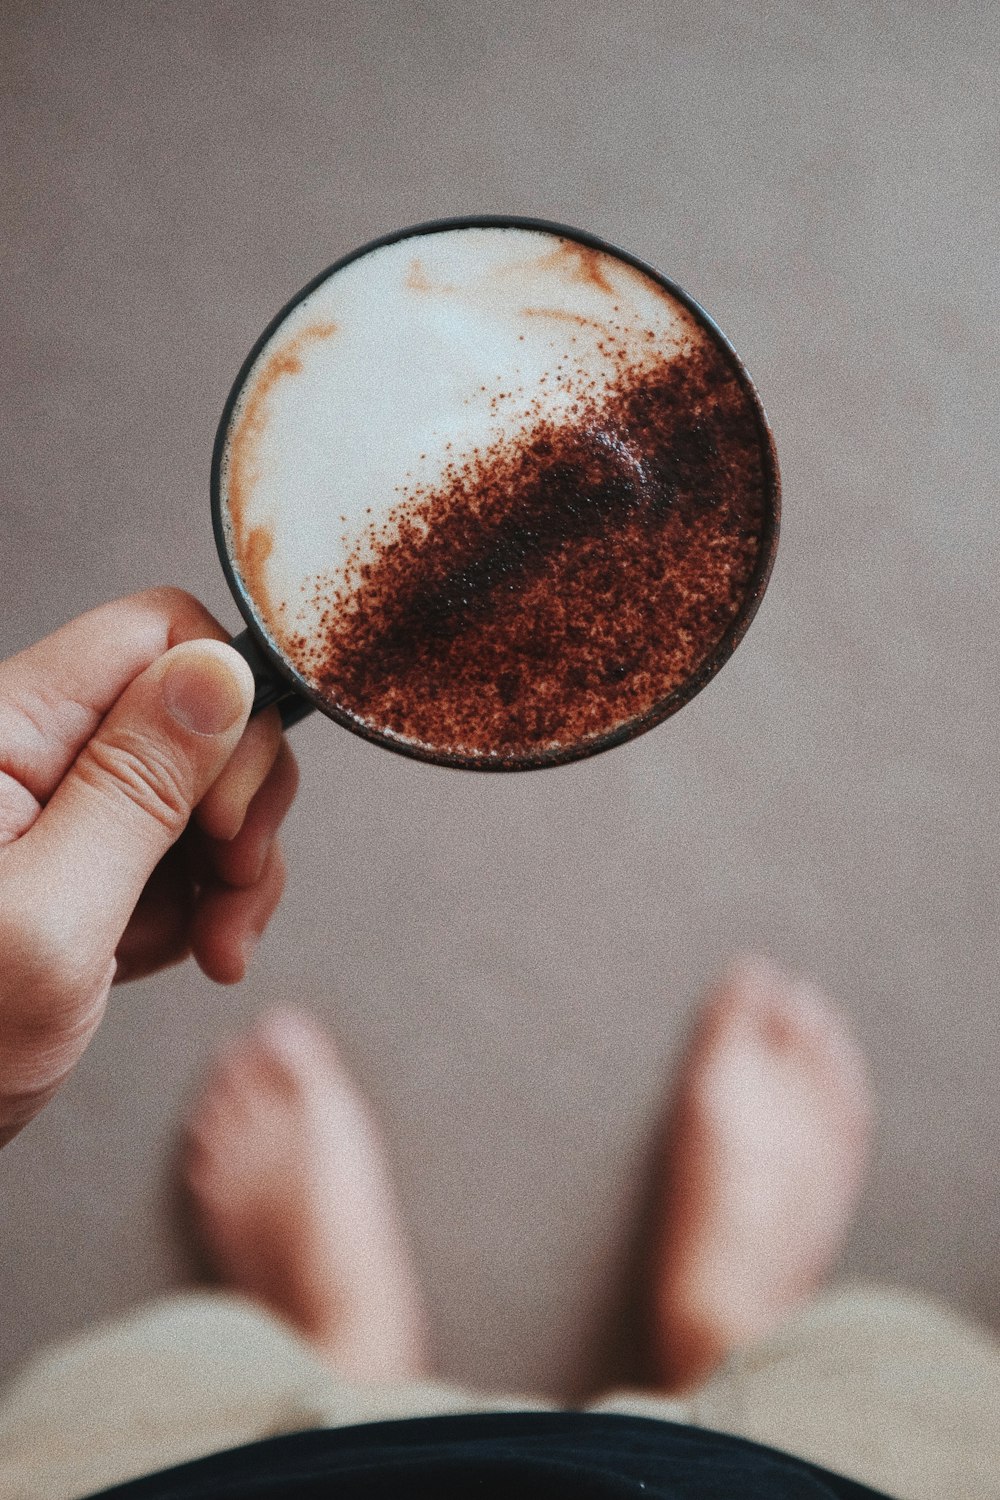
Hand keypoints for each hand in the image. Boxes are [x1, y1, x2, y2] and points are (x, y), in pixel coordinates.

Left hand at [0, 588, 299, 1147]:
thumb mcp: (52, 922)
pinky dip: (197, 906)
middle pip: (194, 710)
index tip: (228, 813)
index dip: (226, 706)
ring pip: (198, 787)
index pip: (159, 632)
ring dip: (229, 870)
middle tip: (232, 884)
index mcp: (4, 732)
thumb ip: (138, 787)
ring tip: (211, 944)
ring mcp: (52, 810)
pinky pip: (172, 852)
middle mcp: (29, 753)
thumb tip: (222, 670)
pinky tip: (170, 955)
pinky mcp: (71, 860)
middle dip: (241, 802)